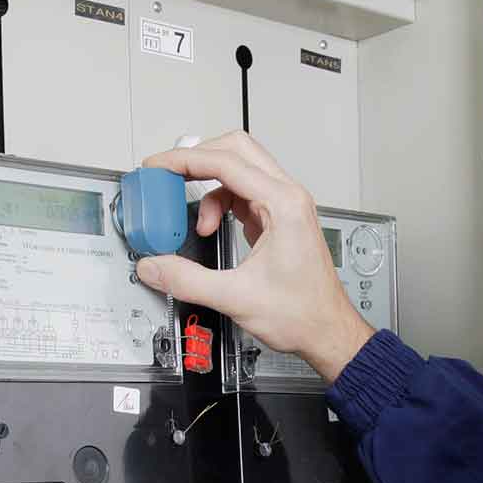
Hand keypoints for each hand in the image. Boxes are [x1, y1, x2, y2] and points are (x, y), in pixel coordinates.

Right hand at [133, 131, 373, 380]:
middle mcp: (288, 198)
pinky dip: (221, 203)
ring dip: (209, 187)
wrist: (327, 332)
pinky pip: (244, 194)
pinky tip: (211, 228)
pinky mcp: (279, 219)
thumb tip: (154, 267)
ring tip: (196, 221)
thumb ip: (187, 280)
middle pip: (237, 150)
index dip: (185, 160)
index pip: (227, 162)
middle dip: (198, 159)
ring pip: (240, 170)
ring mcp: (285, 207)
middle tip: (169, 175)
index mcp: (284, 205)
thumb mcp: (235, 297)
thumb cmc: (304, 313)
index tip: (159, 166)